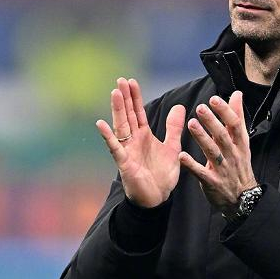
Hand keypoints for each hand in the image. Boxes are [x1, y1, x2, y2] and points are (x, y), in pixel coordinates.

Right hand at [96, 77, 185, 207]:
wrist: (158, 198)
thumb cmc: (161, 175)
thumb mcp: (172, 147)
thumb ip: (174, 128)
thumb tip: (178, 107)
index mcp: (144, 136)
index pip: (138, 112)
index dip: (135, 97)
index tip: (131, 81)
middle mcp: (133, 140)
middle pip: (128, 115)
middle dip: (125, 98)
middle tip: (120, 80)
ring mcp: (127, 151)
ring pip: (121, 127)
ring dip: (117, 110)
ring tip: (114, 93)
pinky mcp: (124, 163)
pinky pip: (115, 148)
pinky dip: (108, 137)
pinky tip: (101, 124)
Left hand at [179, 90, 257, 211]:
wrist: (243, 198)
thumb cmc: (239, 166)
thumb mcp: (242, 142)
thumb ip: (237, 117)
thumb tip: (237, 95)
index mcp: (239, 144)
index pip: (234, 125)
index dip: (225, 112)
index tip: (214, 100)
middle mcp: (232, 155)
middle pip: (223, 136)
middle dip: (212, 122)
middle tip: (200, 108)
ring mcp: (223, 169)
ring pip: (212, 152)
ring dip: (202, 138)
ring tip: (192, 124)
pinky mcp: (212, 182)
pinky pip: (201, 173)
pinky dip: (192, 165)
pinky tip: (182, 156)